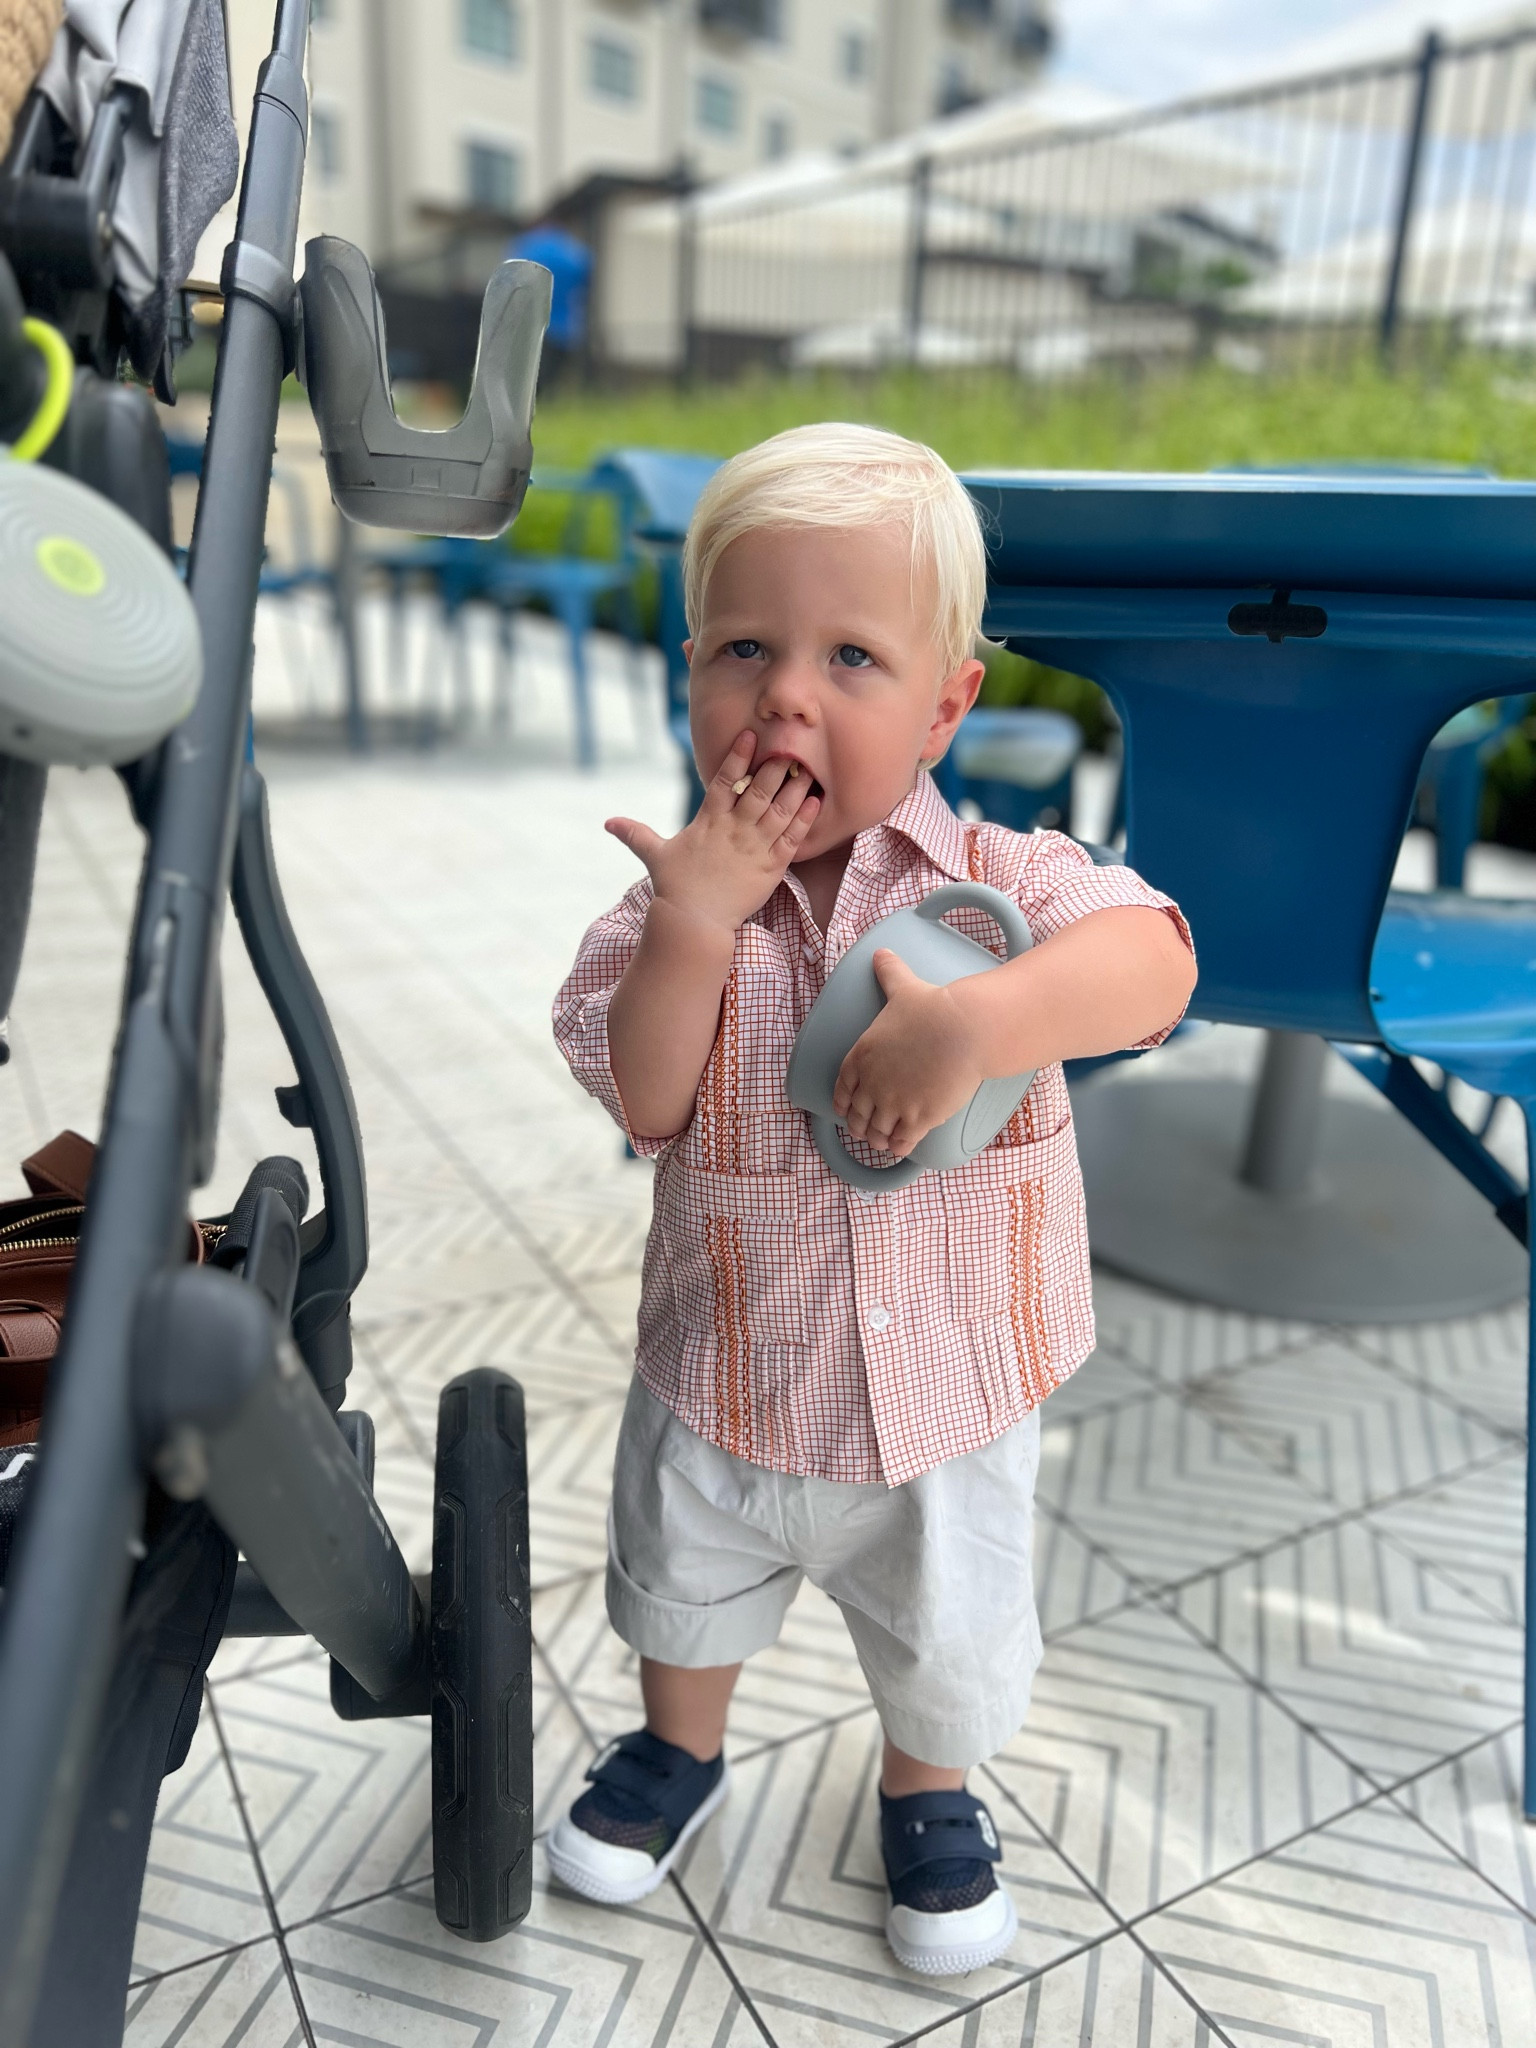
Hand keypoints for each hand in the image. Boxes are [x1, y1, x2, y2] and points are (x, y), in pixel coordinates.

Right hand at [606, 732, 819, 942]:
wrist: (694, 922)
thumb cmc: (675, 888)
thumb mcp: (655, 855)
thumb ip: (636, 834)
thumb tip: (608, 822)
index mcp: (709, 821)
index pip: (726, 781)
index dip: (738, 757)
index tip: (750, 736)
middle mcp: (735, 829)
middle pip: (760, 790)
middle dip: (777, 767)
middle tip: (791, 748)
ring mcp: (755, 847)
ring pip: (781, 810)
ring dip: (796, 788)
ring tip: (808, 769)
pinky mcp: (771, 867)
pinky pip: (792, 838)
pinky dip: (805, 820)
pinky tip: (815, 803)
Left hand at [832, 952, 986, 1157]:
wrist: (963, 1029)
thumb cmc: (933, 1008)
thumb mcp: (903, 987)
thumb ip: (888, 973)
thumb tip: (881, 953)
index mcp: (861, 1056)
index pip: (842, 1088)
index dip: (843, 1103)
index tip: (845, 1110)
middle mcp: (872, 1084)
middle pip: (857, 1116)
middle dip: (860, 1124)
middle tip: (866, 1129)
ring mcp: (894, 1104)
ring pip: (877, 1132)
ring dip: (878, 1138)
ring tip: (883, 1141)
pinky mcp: (918, 1118)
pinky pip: (901, 1142)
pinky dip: (899, 1147)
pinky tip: (902, 1148)